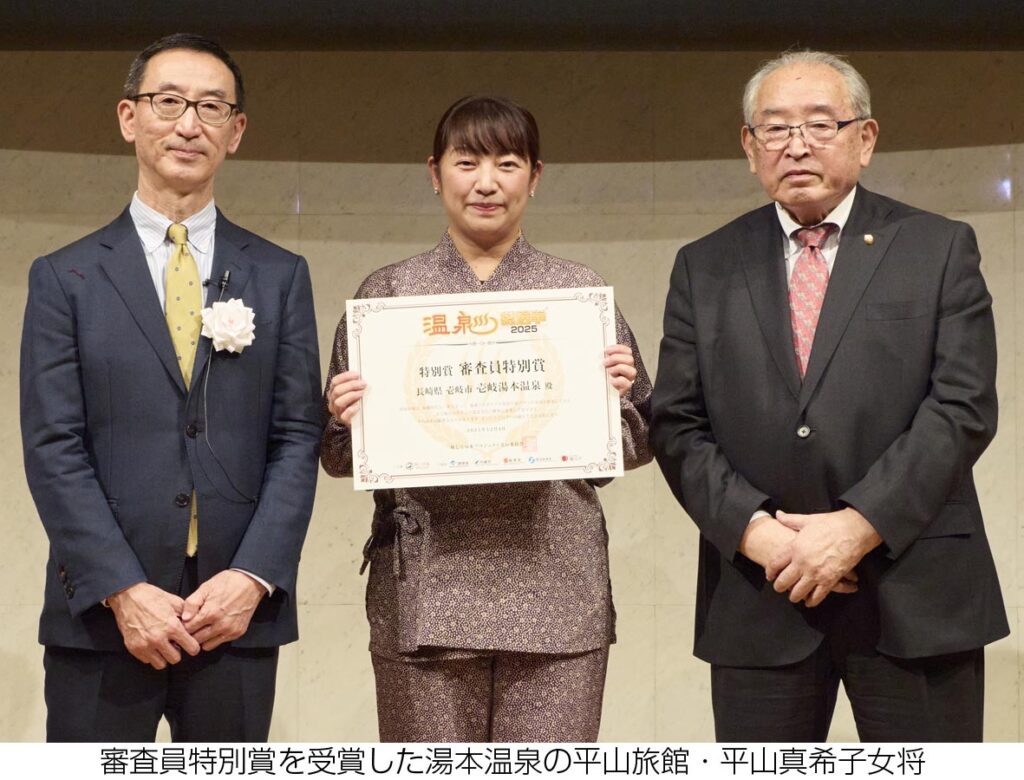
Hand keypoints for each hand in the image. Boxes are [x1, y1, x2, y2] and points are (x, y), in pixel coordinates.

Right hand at [106, 582, 200, 668]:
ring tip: (163, 646)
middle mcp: (158, 638)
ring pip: (161, 664)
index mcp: (172, 627)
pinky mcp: (133, 648)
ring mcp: (145, 645)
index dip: (193, 647)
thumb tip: (194, 624)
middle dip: (177, 652)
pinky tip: (152, 645)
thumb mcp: (174, 601)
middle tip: (174, 644)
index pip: (191, 647)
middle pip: (175, 659)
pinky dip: (151, 655)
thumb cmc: (151, 597)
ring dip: (164, 656)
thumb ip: (186, 614)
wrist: (128, 596)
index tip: (191, 645)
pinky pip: (147, 660)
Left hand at [181, 570, 265, 650]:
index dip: (183, 625)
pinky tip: (215, 627)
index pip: (188, 629)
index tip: (184, 621)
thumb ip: (192, 603)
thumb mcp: (205, 588)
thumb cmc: (227, 583)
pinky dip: (215, 637)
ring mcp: (230, 630)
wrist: (250, 582)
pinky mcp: (238, 633)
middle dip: (191, 634)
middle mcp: (220, 625)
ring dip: (203, 638)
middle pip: (196, 640)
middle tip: (193, 625)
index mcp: (210, 613)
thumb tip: (184, 619)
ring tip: (203, 628)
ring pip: (207, 645)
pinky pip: (220, 642)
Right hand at [326, 370, 365, 426]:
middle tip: (363, 384)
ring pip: (339, 402)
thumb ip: (354, 385)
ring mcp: (337, 412)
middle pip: (337, 391)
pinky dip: (351, 409)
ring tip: (361, 393)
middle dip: (351, 385)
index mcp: (334, 392)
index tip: (357, 375)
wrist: (358, 420)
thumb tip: (361, 377)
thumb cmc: (356, 404)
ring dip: (351, 395)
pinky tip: (358, 406)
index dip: (345, 376)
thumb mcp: (353, 392)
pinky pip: (344, 415)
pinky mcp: (343, 420)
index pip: (335, 381)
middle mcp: (333, 401)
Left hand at [604, 344, 636, 397]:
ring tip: (609, 371)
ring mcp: (628, 379)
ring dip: (618, 368)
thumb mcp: (602, 366)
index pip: (627, 351)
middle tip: (605, 362)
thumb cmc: (602, 378)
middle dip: (616, 358)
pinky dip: (618, 380)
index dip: (618, 349)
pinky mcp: (625, 388)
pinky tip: (611, 380)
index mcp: (624, 361)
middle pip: (630, 359)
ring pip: (632, 371)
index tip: (607, 350)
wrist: (601, 393)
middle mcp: (628, 369)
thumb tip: (600, 353)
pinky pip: (627, 383)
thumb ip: (604, 358)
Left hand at [739, 515, 858, 603]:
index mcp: (794, 547)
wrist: (854, 530)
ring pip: (798, 592)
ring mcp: (815, 572)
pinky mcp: (830, 579)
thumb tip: (778, 514)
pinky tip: (809, 602)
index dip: (770, 572)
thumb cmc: (830, 523)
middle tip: (779, 588)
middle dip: (779, 587)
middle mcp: (802, 562)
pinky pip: (817, 596)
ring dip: (794, 596)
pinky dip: (812, 601)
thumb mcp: (808, 520)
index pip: (775, 564)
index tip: (769, 576)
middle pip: (784, 581)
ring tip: (793, 596)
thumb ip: (790, 520)